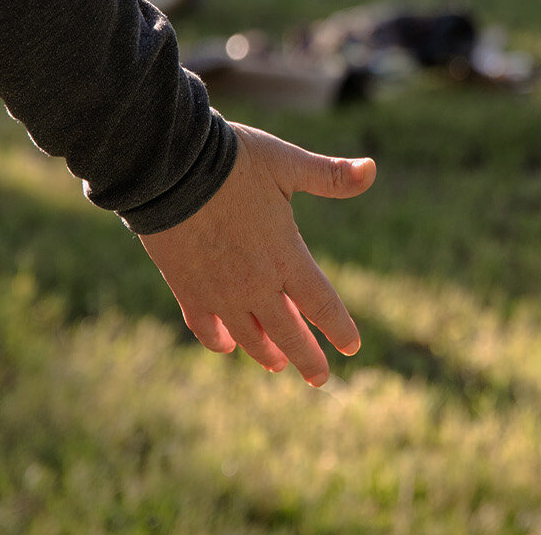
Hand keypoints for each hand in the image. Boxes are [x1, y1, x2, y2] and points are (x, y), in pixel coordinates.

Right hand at [138, 123, 375, 385]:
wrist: (167, 169)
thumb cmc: (232, 160)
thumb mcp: (286, 163)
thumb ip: (330, 176)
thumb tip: (373, 168)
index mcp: (286, 255)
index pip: (321, 304)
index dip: (339, 328)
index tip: (352, 347)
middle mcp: (255, 283)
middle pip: (288, 333)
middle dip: (306, 357)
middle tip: (320, 378)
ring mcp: (219, 291)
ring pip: (248, 336)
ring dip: (266, 352)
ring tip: (277, 363)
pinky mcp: (187, 289)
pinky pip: (206, 326)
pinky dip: (218, 339)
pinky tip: (226, 344)